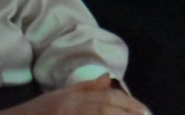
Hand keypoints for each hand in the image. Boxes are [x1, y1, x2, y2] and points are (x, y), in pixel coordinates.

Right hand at [1, 75, 150, 114]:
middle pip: (103, 109)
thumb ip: (85, 88)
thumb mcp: (59, 97)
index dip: (128, 103)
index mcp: (69, 99)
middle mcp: (67, 109)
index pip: (105, 97)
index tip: (145, 111)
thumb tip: (108, 78)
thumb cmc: (35, 113)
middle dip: (128, 113)